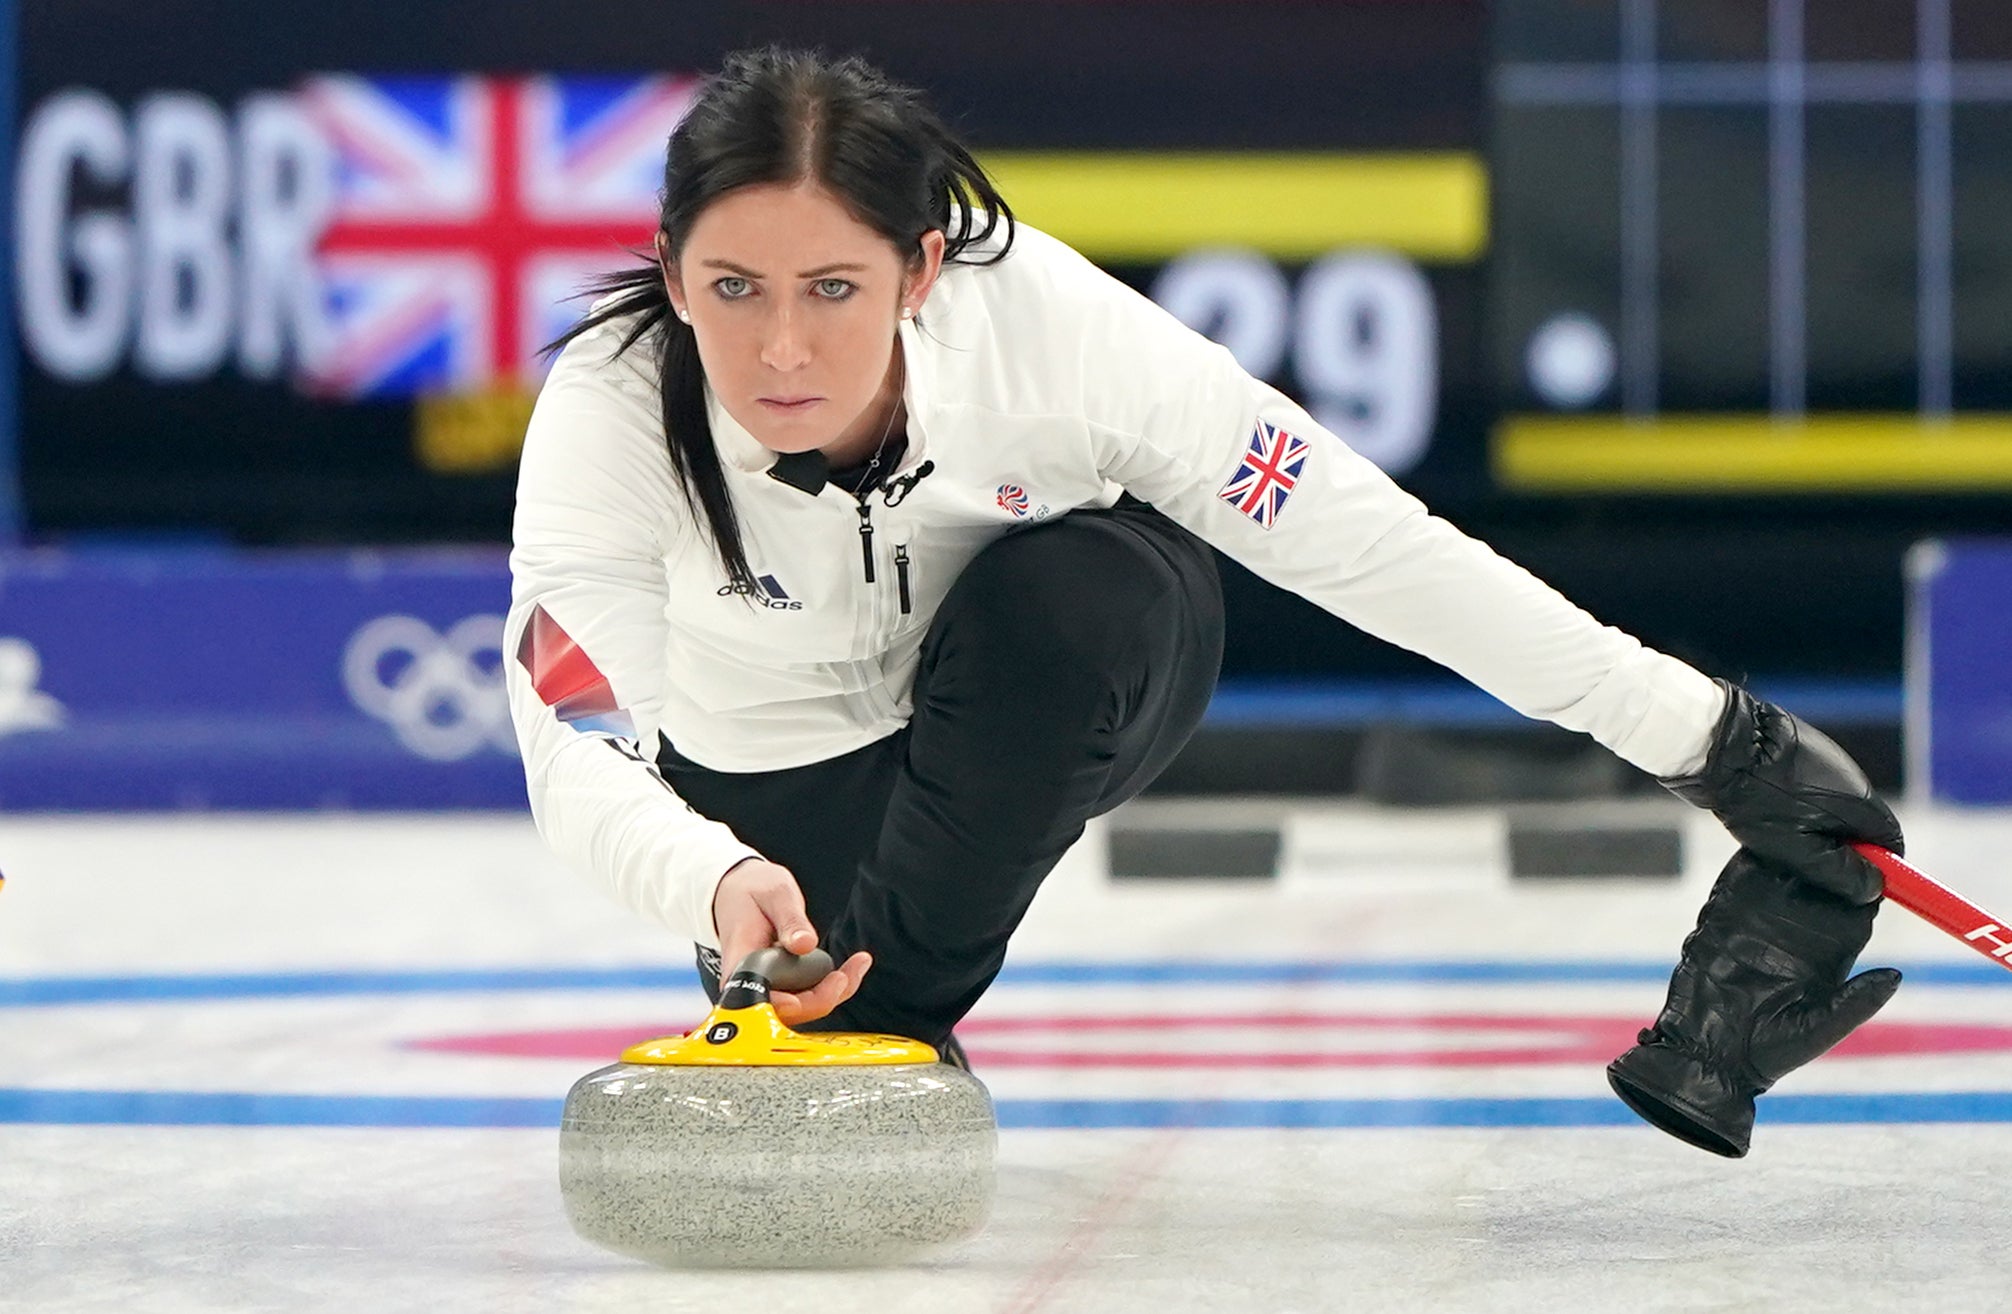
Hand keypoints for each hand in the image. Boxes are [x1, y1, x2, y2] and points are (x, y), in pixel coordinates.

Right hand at [711, 858, 870, 1026]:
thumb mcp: (774, 894)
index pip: (758, 998)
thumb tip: (805, 944)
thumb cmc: (752, 893)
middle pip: (785, 1011)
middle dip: (824, 997)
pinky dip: (832, 987)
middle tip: (850, 971)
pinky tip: (853, 966)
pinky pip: (807, 998)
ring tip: (858, 964)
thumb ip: (790, 920)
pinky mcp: (780, 989)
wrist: (737, 894)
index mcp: (739, 963)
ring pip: (801, 1008)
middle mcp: (747, 985)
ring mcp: (764, 990)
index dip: (788, 1004)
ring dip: (834, 993)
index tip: (820, 988)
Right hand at [1608, 848, 1900, 1156]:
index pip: (1851, 914)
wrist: (1705, 1056)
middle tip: (1835, 832)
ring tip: (1798, 828)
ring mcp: (1754, 925)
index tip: (1874, 866)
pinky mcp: (1719, 922)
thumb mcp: (1818, 1029)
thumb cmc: (1767, 1053)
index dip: (1863, 888)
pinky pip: (1736, 885)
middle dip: (1827, 860)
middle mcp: (1793, 937)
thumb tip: (1896, 976)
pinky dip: (1748, 864)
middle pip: (1817, 886)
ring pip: (1778, 878)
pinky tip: (1759, 845)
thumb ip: (1855, 1003)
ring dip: (1788, 854)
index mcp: (1824, 960)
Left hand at [1662, 679, 1902, 903]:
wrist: (1723, 745)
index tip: (1851, 885)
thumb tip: (1875, 887)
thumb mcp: (1799, 849)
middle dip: (1843, 851)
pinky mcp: (1806, 753)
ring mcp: (1830, 762)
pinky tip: (1772, 814)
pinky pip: (1815, 790)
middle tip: (1809, 867)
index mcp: (1862, 802)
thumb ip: (1840, 872)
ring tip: (1782, 839)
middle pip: (1864, 827)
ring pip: (1836, 809)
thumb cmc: (1759, 799)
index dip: (1876, 868)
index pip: (1891, 842)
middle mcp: (1854, 778)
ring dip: (1819, 828)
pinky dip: (1802, 807)